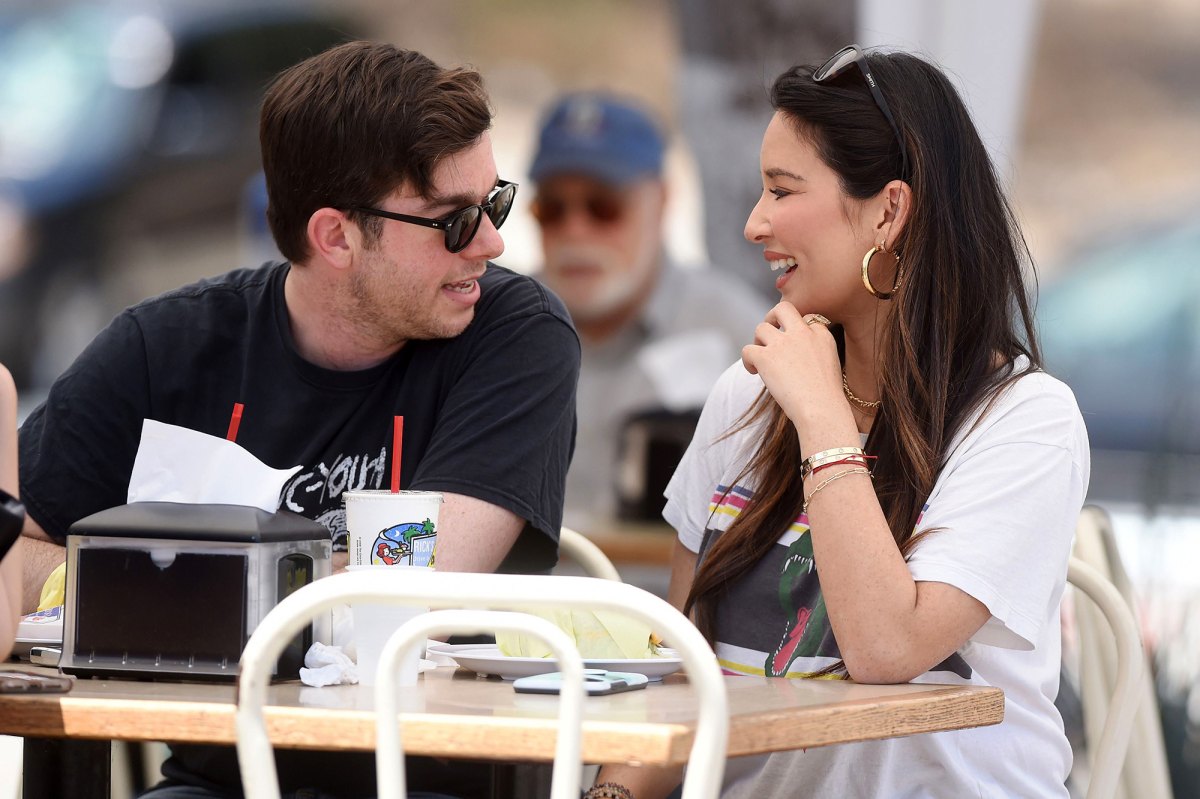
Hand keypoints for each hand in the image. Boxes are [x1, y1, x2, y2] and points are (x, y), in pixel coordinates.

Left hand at [741, 302, 847, 433]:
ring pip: (761, 328)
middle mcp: (802, 333)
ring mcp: (783, 344)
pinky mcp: (766, 357)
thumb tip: (796, 357)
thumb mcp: (831, 366)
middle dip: (772, 317)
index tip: (794, 345)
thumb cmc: (827, 398)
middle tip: (769, 333)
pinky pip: (747, 350)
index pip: (806, 319)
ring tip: (761, 360)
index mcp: (822, 334)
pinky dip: (747, 360)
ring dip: (758, 342)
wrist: (822, 410)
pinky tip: (754, 372)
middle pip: (783, 308)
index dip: (796, 330)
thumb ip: (816, 353)